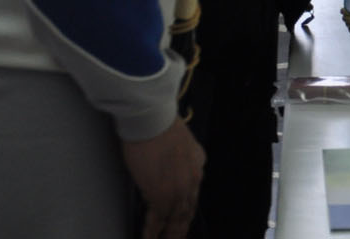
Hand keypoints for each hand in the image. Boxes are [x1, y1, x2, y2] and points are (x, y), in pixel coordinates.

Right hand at [122, 117, 204, 238]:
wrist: (154, 121)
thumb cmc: (161, 126)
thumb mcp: (183, 143)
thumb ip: (183, 158)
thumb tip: (176, 165)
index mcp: (198, 166)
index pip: (193, 195)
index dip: (187, 210)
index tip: (183, 219)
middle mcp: (192, 182)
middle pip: (187, 211)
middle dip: (181, 228)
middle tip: (176, 238)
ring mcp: (177, 191)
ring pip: (175, 220)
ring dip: (169, 234)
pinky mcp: (160, 196)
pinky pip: (157, 221)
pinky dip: (152, 233)